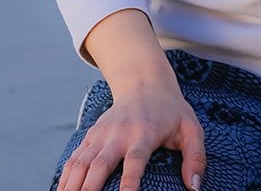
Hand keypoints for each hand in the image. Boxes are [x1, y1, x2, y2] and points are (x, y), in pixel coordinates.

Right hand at [57, 80, 205, 190]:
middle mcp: (119, 133)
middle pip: (99, 164)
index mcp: (145, 132)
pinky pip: (74, 158)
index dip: (129, 181)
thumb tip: (194, 187)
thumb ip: (196, 156)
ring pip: (81, 163)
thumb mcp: (191, 128)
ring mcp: (102, 134)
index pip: (135, 160)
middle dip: (89, 190)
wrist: (144, 81)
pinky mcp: (91, 135)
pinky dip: (65, 177)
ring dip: (72, 185)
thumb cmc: (171, 111)